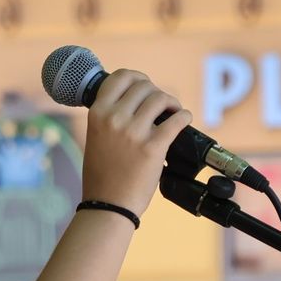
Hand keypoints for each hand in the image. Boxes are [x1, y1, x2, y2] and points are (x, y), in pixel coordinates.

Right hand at [80, 68, 192, 217]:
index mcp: (97, 113)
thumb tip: (134, 100)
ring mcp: (133, 132)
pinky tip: (183, 120)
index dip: (137, 77)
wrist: (108, 203)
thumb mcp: (95, 136)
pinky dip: (184, 117)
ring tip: (173, 113)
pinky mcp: (153, 146)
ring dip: (172, 103)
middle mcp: (113, 118)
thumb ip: (109, 116)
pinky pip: (177, 120)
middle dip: (156, 92)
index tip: (145, 85)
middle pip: (144, 86)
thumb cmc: (102, 173)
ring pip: (161, 98)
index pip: (120, 77)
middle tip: (161, 105)